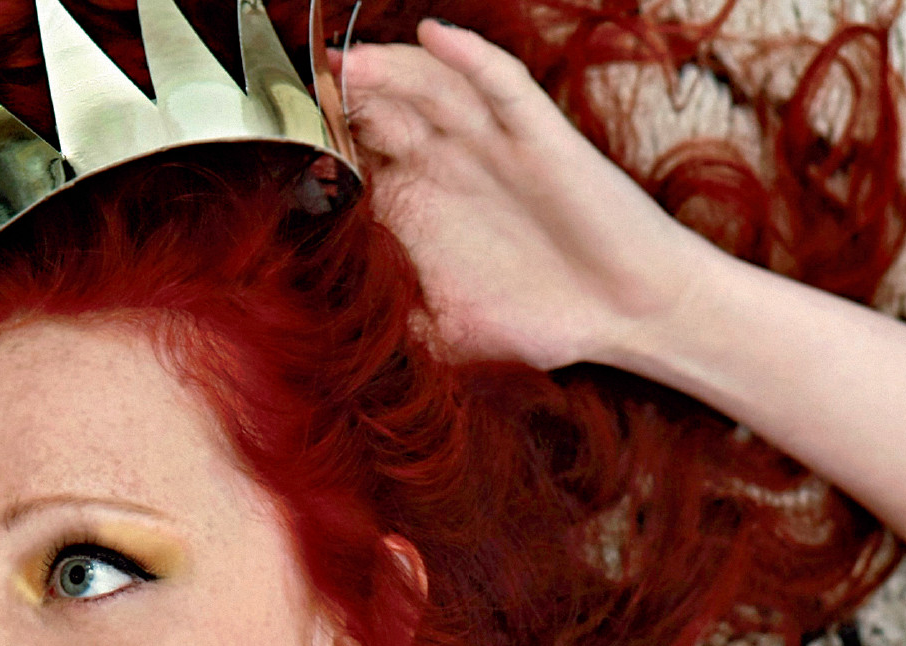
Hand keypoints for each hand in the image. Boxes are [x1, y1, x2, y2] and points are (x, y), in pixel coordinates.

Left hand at [337, 22, 718, 371]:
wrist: (625, 314)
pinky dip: (469, 57)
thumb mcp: (446, 337)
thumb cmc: (540, 323)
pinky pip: (502, 86)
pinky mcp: (540, 137)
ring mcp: (495, 146)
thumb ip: (393, 332)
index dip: (323, 149)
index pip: (361, 163)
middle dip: (345, 99)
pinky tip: (434, 36)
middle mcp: (453, 167)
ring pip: (433, 92)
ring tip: (347, 62)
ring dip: (391, 71)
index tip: (280, 146)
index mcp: (422, 209)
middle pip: (387, 115)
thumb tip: (332, 351)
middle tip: (299, 88)